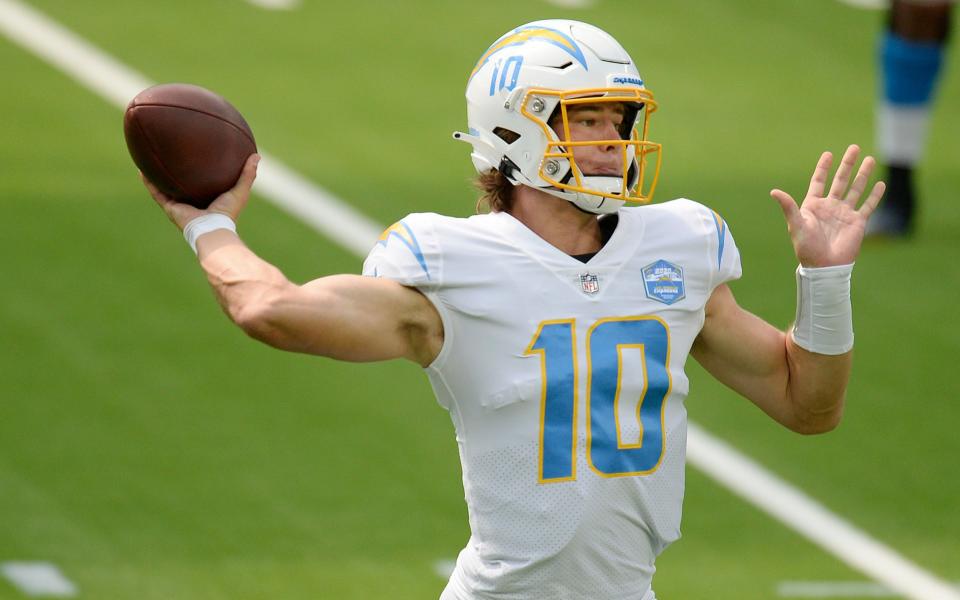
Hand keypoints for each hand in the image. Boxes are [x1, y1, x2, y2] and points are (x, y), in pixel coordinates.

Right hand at [141, 153, 260, 230]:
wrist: (213, 230)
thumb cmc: (228, 213)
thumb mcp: (240, 190)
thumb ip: (248, 174)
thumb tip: (257, 155)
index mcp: (208, 198)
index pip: (202, 181)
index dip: (198, 170)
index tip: (195, 155)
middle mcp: (192, 201)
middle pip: (181, 183)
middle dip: (176, 170)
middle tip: (171, 152)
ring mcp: (180, 205)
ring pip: (165, 186)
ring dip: (157, 174)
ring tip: (149, 158)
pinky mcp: (170, 208)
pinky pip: (156, 192)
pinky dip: (148, 182)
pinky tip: (141, 170)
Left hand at [771, 145, 884, 266]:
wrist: (824, 266)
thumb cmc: (806, 247)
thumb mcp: (796, 225)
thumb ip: (788, 207)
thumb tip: (774, 191)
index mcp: (813, 206)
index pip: (819, 182)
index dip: (823, 168)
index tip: (828, 154)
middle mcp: (830, 207)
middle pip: (840, 180)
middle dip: (847, 164)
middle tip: (854, 148)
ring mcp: (844, 214)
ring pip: (856, 189)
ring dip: (863, 175)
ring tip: (869, 159)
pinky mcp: (857, 222)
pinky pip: (868, 205)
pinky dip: (874, 195)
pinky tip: (880, 183)